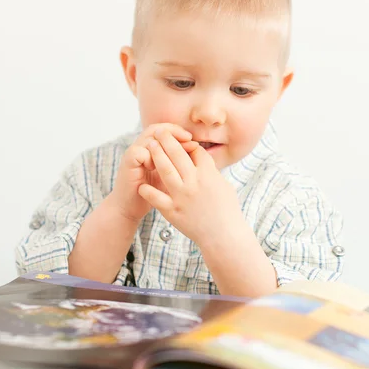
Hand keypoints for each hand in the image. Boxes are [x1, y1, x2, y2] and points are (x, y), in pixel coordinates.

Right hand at [108, 124, 198, 222]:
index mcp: (152, 149)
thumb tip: (200, 156)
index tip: (193, 140)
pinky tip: (156, 167)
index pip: (165, 130)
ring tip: (178, 153)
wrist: (130, 208)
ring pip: (148, 138)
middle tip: (189, 139)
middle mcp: (141, 147)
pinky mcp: (127, 164)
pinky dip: (149, 157)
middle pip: (156, 129)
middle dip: (174, 132)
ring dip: (163, 144)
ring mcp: (133, 154)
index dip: (179, 132)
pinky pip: (138, 153)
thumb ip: (179, 164)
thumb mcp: (170, 177)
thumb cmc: (153, 194)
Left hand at [138, 128, 245, 245]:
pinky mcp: (173, 211)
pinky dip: (148, 190)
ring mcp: (182, 196)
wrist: (223, 236)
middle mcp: (194, 183)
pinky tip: (141, 183)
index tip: (182, 140)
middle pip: (177, 154)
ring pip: (165, 170)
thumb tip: (203, 159)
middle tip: (159, 131)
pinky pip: (156, 198)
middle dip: (167, 140)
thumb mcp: (224, 185)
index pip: (195, 151)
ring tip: (149, 145)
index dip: (188, 144)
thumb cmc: (227, 211)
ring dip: (156, 155)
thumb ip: (211, 171)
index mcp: (208, 175)